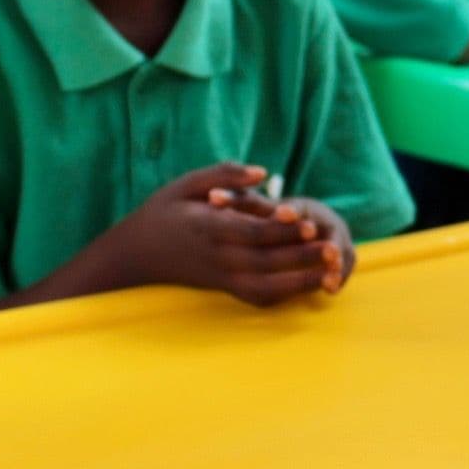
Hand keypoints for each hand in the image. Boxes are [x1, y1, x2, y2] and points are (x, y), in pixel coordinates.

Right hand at [107, 164, 352, 306]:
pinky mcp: (225, 288)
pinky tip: (312, 285)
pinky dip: (285, 295)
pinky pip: (258, 297)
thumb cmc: (165, 212)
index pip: (248, 231)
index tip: (307, 221)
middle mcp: (217, 257)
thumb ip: (225, 174)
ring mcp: (221, 277)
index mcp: (207, 228)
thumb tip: (263, 172)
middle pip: (264, 261)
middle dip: (300, 257)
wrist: (136, 254)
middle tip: (332, 247)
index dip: (279, 229)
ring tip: (332, 271)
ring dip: (300, 281)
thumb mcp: (186, 183)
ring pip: (265, 285)